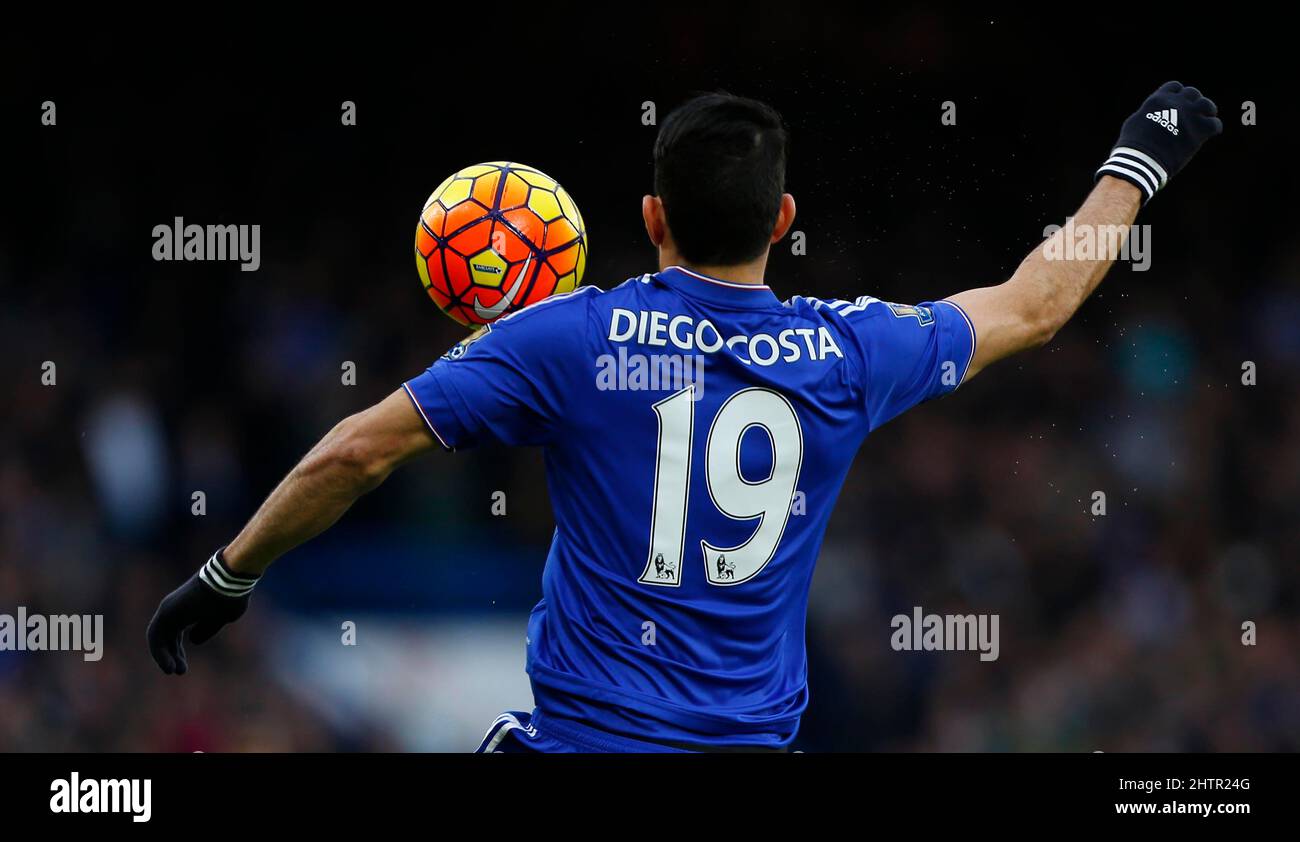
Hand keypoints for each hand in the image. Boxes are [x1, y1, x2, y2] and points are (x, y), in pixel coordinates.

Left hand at [146, 548, 257, 673]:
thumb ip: (205, 629)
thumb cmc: (230, 597)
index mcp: (186, 609)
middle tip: (179, 671)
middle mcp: (174, 608)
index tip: (182, 668)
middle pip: (165, 637)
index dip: (176, 651)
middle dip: (171, 655)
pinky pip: (156, 637)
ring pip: (158, 638)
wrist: (230, 581)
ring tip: (172, 671)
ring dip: (163, 657)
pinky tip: (168, 666)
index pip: (174, 634)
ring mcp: (169, 609)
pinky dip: (160, 653)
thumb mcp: (220, 618)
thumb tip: (193, 640)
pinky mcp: (167, 612)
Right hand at [1096, 81, 1222, 202]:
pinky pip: (1215, 124)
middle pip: (1192, 93)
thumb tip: (1151, 115)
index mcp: (1159, 99)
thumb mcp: (1135, 123)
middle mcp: (1176, 103)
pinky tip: (1209, 134)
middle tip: (1193, 114)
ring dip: (1208, 112)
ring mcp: (1190, 115)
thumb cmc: (1133, 146)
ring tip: (1206, 120)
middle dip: (1193, 103)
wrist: (1142, 160)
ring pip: (1207, 105)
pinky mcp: (1199, 129)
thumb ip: (1148, 114)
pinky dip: (1213, 128)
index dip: (1178, 95)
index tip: (1179, 104)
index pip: (1175, 87)